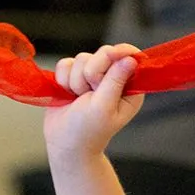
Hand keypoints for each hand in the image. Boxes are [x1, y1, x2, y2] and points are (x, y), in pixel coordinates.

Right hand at [43, 43, 144, 166]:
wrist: (64, 143)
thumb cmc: (87, 131)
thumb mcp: (104, 107)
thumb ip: (115, 81)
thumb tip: (130, 59)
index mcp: (130, 89)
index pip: (130, 58)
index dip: (120, 52)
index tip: (111, 54)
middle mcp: (113, 79)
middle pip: (104, 53)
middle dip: (91, 72)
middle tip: (88, 93)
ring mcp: (93, 76)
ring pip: (82, 58)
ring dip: (76, 80)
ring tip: (78, 99)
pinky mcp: (74, 76)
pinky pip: (66, 63)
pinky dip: (63, 79)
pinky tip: (67, 94)